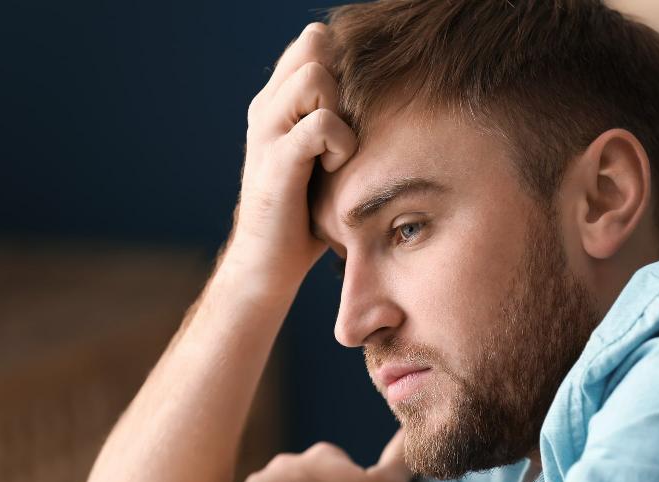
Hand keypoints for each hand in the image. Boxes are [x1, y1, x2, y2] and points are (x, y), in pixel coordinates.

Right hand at [224, 22, 357, 291]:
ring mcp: (267, 131)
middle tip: (348, 127)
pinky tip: (335, 169)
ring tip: (341, 150)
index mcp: (279, 101)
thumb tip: (391, 96)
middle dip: (344, 81)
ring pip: (316, 77)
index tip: (357, 107)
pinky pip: (319, 124)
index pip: (315, 40)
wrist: (269, 264)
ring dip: (342, 111)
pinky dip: (339, 144)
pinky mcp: (275, 162)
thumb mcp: (326, 158)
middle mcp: (268, 107)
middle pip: (316, 44)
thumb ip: (342, 122)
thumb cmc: (307, 215)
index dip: (344, 61)